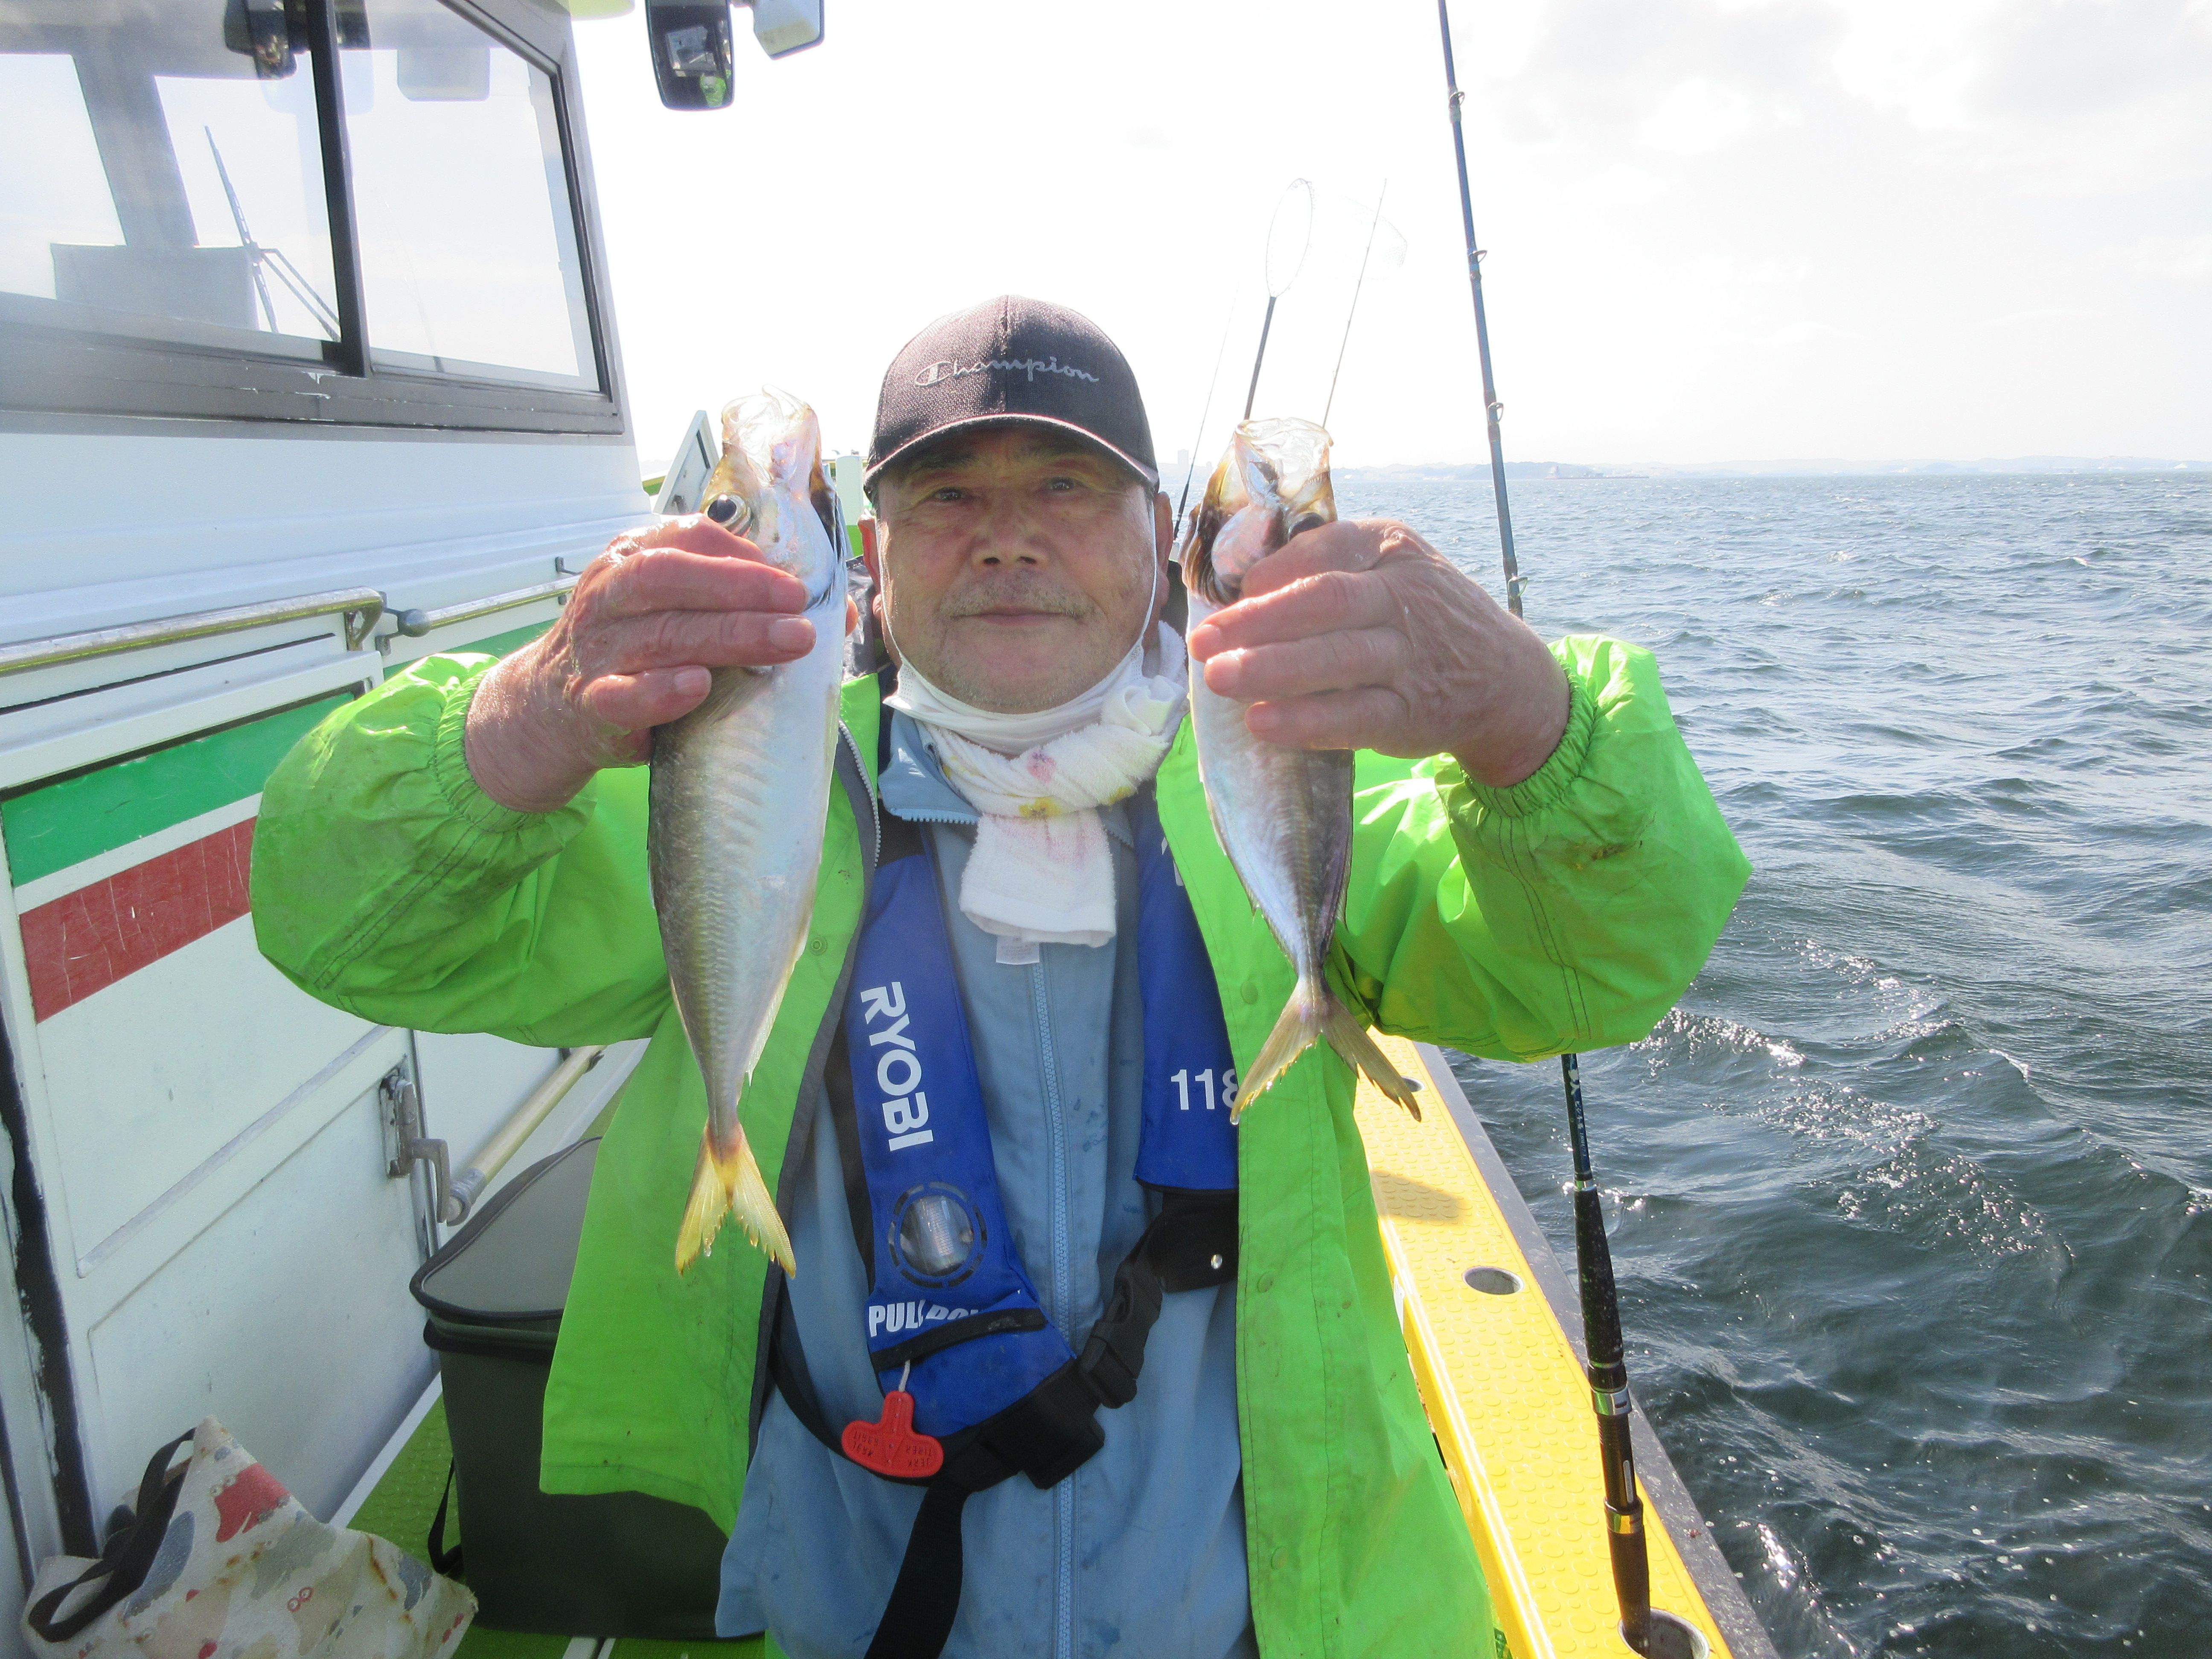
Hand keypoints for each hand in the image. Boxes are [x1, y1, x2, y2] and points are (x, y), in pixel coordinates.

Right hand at [464, 518, 823, 812]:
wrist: (547, 709)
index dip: (744, 553)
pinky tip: (697, 686)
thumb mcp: (678, 614)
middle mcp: (610, 596)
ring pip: (659, 634)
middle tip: (799, 602)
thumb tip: (840, 609)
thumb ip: (741, 605)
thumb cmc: (633, 654)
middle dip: (741, 586)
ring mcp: (596, 650)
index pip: (688, 538)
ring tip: (787, 640)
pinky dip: (660, 691)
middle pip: (672, 578)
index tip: (793, 577)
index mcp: (633, 561)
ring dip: (728, 636)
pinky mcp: (590, 705)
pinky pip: (621, 696)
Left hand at [1184, 519, 1569, 788]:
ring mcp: (1411, 659)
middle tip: (1202, 640)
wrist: (1505, 677)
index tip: (1231, 591)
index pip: (1328, 547)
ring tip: (1217, 678)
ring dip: (1272, 669)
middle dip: (1257, 621)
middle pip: (1325, 603)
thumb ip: (1327, 568)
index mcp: (1392, 549)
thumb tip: (1241, 589)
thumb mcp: (1390, 568)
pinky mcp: (1411, 715)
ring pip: (1337, 660)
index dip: (1275, 569)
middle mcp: (1405, 598)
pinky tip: (1262, 724)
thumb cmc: (1422, 616)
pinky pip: (1354, 717)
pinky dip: (1306, 721)